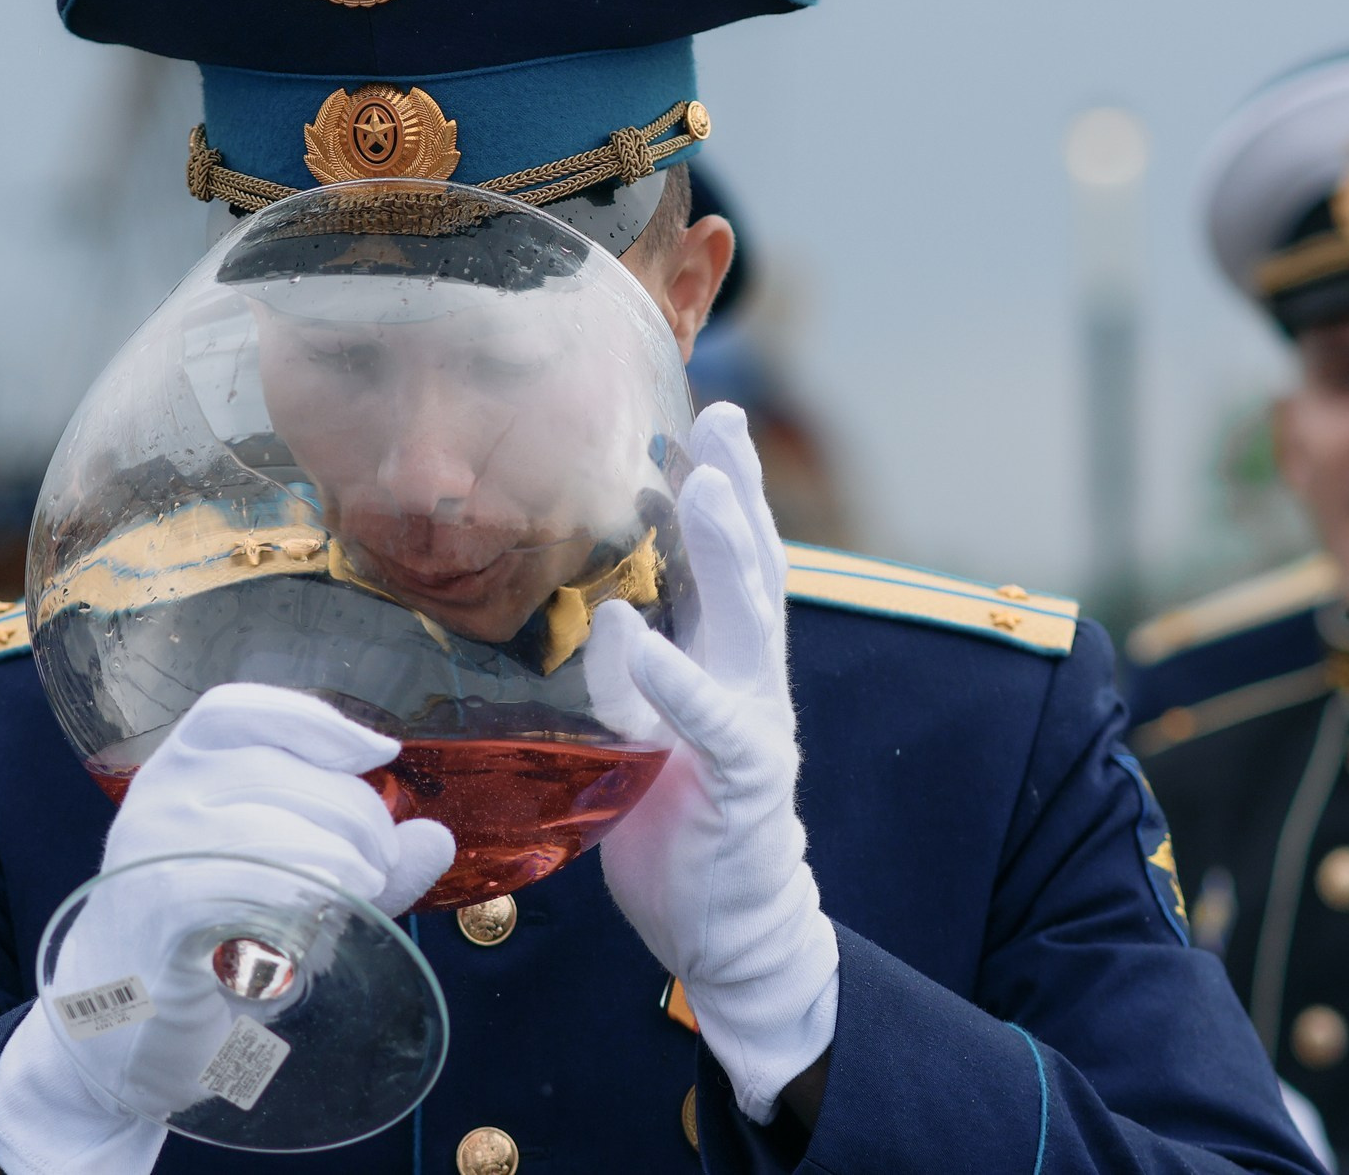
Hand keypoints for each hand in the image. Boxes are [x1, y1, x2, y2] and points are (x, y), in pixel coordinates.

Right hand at [0, 685, 455, 1173]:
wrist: (122, 1034)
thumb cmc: (208, 947)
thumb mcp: (289, 886)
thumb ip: (359, 859)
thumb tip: (436, 839)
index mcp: (178, 771)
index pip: (240, 709)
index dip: (317, 722)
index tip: (381, 754)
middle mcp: (157, 796)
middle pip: (278, 769)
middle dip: (354, 813)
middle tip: (382, 864)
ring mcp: (152, 851)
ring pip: (273, 826)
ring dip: (339, 860)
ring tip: (360, 894)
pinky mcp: (162, 911)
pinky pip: (251, 883)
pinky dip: (303, 899)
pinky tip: (319, 922)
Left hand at [590, 403, 837, 1122]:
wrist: (726, 927)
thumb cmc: (677, 824)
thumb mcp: (639, 730)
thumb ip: (625, 673)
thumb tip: (594, 611)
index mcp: (725, 663)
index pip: (728, 562)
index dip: (722, 491)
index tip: (705, 423)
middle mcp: (750, 680)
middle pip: (753, 569)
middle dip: (739, 491)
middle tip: (721, 422)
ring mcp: (754, 723)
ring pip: (749, 622)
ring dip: (728, 554)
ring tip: (707, 489)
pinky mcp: (741, 778)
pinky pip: (708, 719)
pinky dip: (673, 675)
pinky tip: (638, 634)